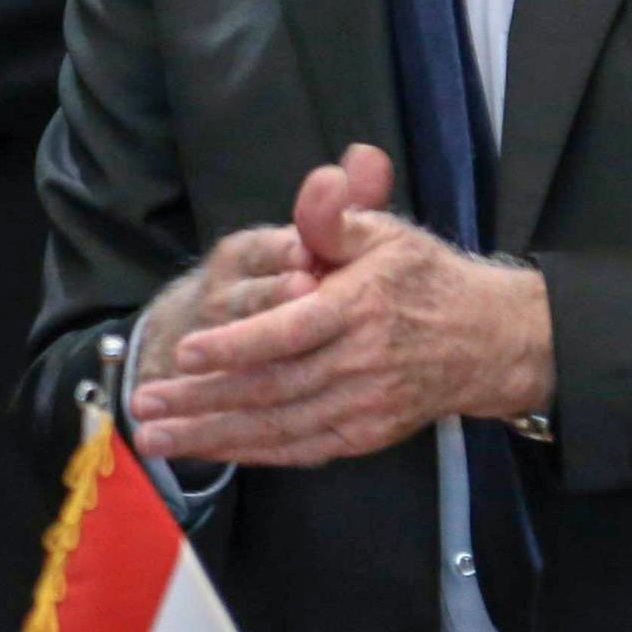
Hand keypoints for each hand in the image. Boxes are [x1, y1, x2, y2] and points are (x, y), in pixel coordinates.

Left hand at [129, 145, 551, 466]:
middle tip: (144, 401)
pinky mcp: (363, 435)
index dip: (236, 345)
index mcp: (361, 308)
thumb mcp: (384, 232)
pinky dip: (252, 452)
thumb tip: (321, 179)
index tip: (185, 351)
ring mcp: (363, 407)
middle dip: (201, 400)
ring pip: (278, 427)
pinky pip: (299, 448)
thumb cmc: (424, 278)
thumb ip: (336, 216)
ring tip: (157, 436)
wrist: (488, 341)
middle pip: (271, 389)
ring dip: (213, 435)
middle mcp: (361, 364)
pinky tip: (210, 449)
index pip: (291, 332)